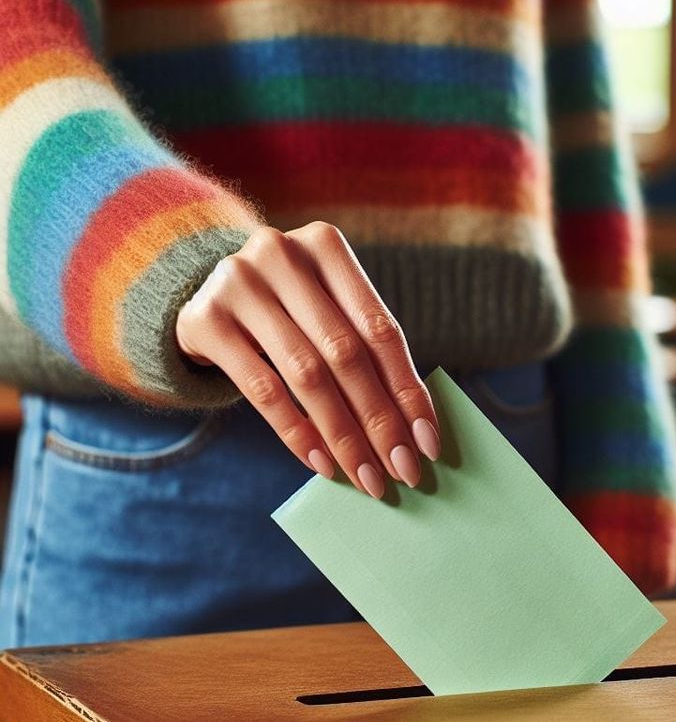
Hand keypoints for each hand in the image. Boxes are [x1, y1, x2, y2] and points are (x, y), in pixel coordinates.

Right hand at [175, 222, 440, 497]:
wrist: (200, 293)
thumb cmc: (287, 310)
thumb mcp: (325, 309)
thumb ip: (364, 350)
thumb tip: (414, 429)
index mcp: (325, 245)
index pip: (380, 330)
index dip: (408, 390)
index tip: (429, 441)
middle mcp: (281, 254)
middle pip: (345, 353)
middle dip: (380, 421)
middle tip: (403, 470)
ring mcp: (237, 284)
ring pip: (306, 375)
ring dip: (343, 436)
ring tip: (366, 476)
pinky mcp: (204, 320)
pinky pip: (261, 390)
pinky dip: (297, 432)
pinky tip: (322, 464)